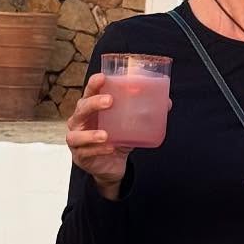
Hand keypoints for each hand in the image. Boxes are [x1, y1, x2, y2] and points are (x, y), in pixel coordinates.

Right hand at [66, 72, 166, 198]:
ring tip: (105, 134)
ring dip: (91, 134)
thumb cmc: (116, 138)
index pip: (89, 93)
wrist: (112, 165)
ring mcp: (77, 139)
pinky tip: (110, 148)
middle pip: (81, 109)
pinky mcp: (80, 156)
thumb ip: (144, 113)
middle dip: (93, 103)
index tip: (102, 77)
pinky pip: (86, 152)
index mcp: (91, 109)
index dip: (93, 84)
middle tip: (110, 101)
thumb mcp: (130, 124)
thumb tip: (166, 102)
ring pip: (76, 134)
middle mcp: (80, 121)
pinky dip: (97, 150)